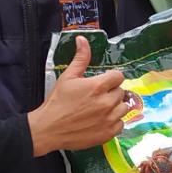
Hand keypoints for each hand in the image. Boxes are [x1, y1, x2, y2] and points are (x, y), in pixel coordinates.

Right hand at [27, 36, 129, 155]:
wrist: (48, 129)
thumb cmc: (57, 102)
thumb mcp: (67, 77)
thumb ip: (80, 58)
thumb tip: (82, 39)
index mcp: (98, 86)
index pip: (118, 76)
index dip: (111, 78)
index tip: (103, 82)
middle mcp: (107, 102)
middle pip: (121, 92)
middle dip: (111, 92)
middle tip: (97, 96)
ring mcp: (109, 119)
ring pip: (123, 108)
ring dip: (115, 107)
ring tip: (101, 108)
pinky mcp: (108, 133)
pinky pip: (121, 124)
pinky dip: (114, 122)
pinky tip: (102, 120)